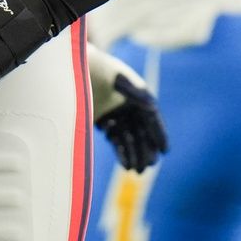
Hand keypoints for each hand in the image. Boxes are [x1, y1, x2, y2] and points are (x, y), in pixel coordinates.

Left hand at [89, 47, 168, 171]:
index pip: (152, 118)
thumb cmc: (98, 70)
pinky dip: (122, 153)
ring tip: (137, 171)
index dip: (159, 134)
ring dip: (135, 155)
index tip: (165, 150)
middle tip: (149, 166)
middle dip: (146, 150)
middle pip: (142, 132)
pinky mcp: (105, 122)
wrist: (75, 69)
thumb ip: (134, 92)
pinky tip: (126, 165)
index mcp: (139, 95)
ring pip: (130, 139)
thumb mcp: (118, 78)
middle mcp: (131, 107)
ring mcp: (118, 116)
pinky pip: (117, 141)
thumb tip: (152, 105)